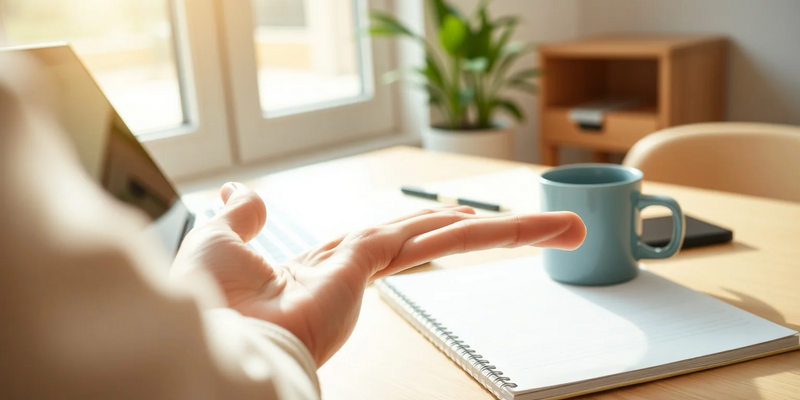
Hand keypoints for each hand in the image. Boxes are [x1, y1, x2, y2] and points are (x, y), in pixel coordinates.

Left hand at [172, 183, 585, 365]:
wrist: (209, 337)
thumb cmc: (208, 302)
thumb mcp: (221, 241)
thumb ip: (242, 218)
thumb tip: (241, 195)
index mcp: (330, 264)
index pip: (390, 239)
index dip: (426, 226)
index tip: (456, 218)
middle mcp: (358, 267)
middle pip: (434, 238)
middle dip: (487, 233)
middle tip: (548, 231)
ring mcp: (369, 267)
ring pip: (450, 238)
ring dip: (508, 232)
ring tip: (564, 230)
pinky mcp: (370, 264)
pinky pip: (434, 239)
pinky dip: (482, 231)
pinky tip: (524, 227)